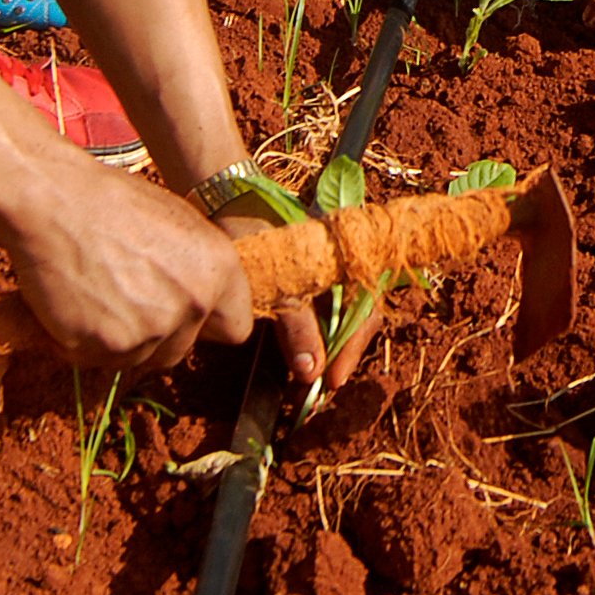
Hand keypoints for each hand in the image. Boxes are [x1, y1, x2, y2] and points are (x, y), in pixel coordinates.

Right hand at [4, 165, 256, 370]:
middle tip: (120, 301)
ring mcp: (154, 328)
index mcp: (219, 267)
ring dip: (114, 339)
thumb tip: (199, 303)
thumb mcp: (176, 224)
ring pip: (136, 359)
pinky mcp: (111, 345)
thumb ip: (195, 270)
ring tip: (92, 294)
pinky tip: (69, 304)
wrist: (53, 202)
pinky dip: (79, 343)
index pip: (235, 328)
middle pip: (179, 351)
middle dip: (153, 336)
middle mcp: (195, 302)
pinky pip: (96, 360)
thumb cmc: (109, 203)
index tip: (182, 318)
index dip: (205, 325)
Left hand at [217, 210, 384, 391]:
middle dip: (344, 354)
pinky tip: (305, 360)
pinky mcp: (307, 285)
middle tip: (324, 389)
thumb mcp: (277, 282)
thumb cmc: (255, 234)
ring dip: (332, 351)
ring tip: (315, 383)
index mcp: (347, 260)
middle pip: (360, 317)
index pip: (365, 310)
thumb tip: (313, 372)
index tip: (333, 380)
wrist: (229, 204)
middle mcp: (344, 268)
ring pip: (345, 319)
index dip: (352, 348)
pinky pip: (325, 315)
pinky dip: (317, 341)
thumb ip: (297, 326)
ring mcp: (327, 276)